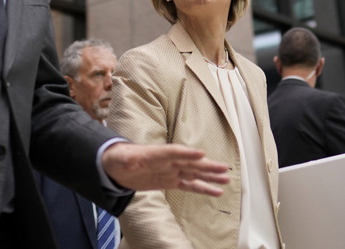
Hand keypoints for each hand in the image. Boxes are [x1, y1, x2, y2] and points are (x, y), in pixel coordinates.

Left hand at [101, 142, 229, 195]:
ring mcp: (171, 171)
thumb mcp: (118, 159)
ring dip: (210, 176)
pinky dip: (203, 188)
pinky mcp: (171, 181)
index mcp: (156, 154)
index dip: (187, 153)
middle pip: (190, 163)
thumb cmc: (118, 158)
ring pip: (194, 173)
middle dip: (207, 166)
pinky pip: (190, 185)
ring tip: (226, 178)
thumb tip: (130, 161)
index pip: (174, 152)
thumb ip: (126, 160)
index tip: (201, 154)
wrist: (117, 165)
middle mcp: (168, 161)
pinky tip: (216, 192)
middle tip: (223, 168)